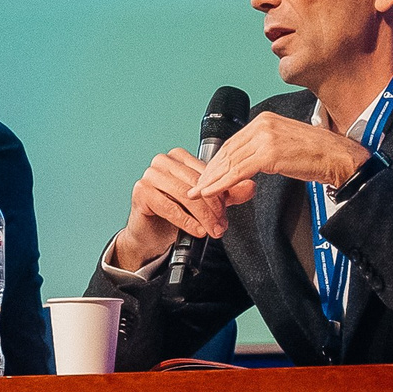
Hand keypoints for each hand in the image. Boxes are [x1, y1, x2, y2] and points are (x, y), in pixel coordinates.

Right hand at [107, 147, 253, 268]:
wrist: (149, 234)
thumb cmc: (174, 214)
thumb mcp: (206, 203)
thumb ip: (227, 194)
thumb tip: (251, 187)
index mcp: (179, 157)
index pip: (206, 172)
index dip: (220, 192)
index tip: (228, 211)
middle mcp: (163, 161)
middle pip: (196, 184)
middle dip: (213, 207)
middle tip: (223, 225)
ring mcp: (150, 174)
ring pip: (184, 195)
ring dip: (202, 216)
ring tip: (213, 230)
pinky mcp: (141, 191)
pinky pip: (169, 207)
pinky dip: (186, 221)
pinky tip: (197, 231)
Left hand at [186, 113, 367, 200]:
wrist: (338, 157)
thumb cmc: (318, 154)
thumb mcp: (285, 143)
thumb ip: (264, 147)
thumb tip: (247, 163)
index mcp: (265, 119)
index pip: (232, 142)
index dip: (217, 161)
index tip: (207, 174)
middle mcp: (262, 124)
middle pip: (227, 150)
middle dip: (210, 171)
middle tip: (197, 186)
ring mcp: (265, 137)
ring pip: (230, 161)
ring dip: (212, 180)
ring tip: (200, 193)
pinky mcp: (269, 153)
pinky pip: (239, 170)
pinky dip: (222, 183)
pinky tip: (213, 191)